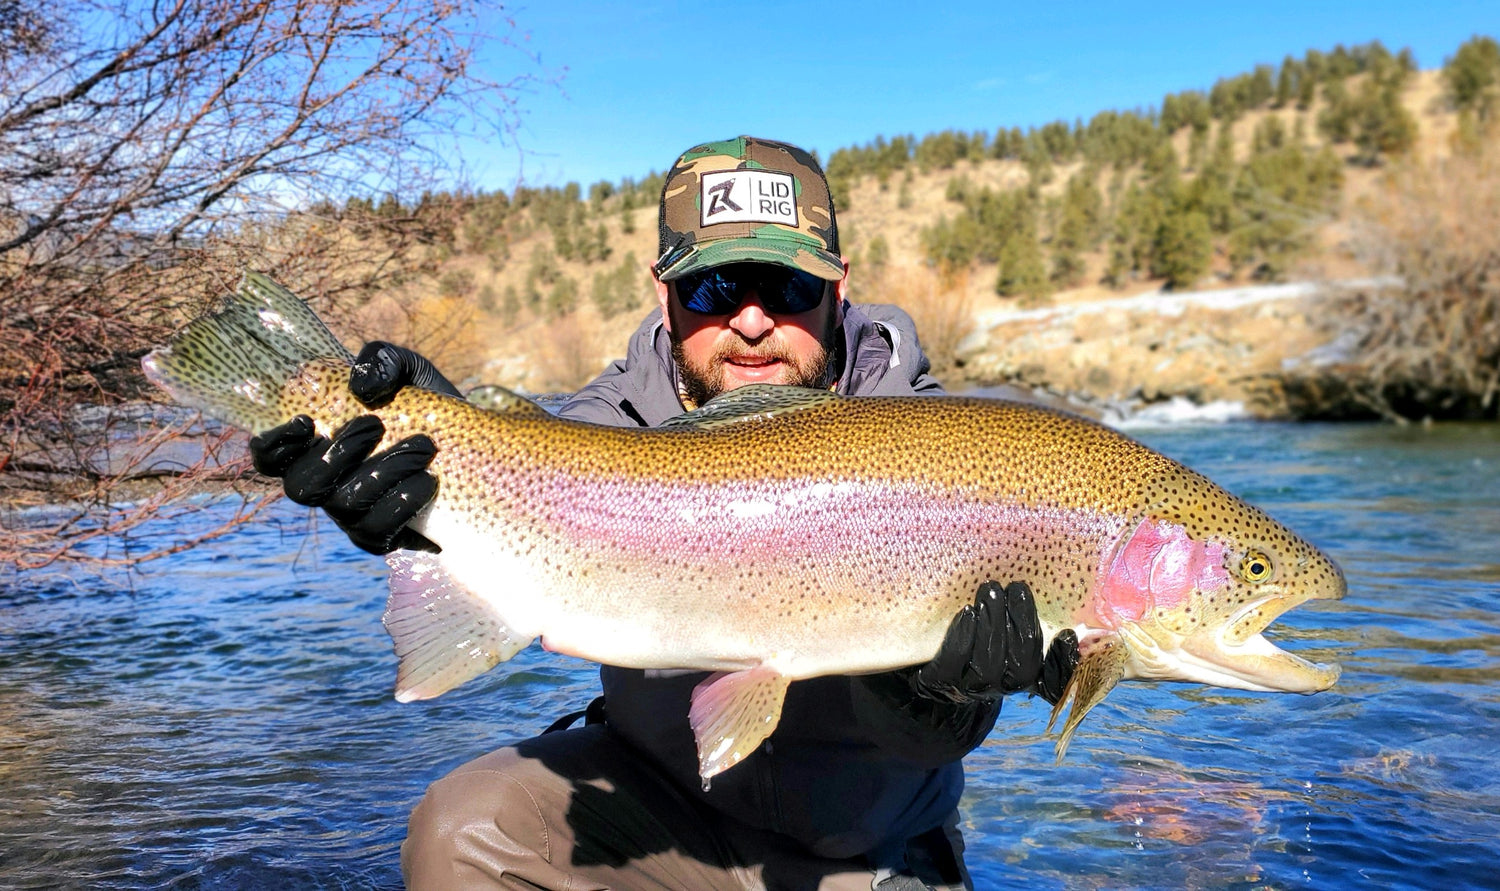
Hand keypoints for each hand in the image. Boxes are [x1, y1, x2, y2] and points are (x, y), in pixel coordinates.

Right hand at [246, 342, 457, 553]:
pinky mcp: (383, 537)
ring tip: (423, 447)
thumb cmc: (427, 408)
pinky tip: (428, 479)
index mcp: (317, 446)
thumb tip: (362, 388)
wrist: (475, 449)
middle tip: (376, 424)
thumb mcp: (409, 371)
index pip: (269, 457)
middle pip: (301, 487)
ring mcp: (351, 516)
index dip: (273, 445)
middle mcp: (326, 485)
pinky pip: (378, 531)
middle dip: (338, 453)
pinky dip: (403, 502)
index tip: (306, 421)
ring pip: (344, 505)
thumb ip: (381, 360)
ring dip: (384, 472)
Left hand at [910, 581, 1078, 705]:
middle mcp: (1003, 686)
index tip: (1067, 634)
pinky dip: (964, 635)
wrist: (926, 660)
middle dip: (1021, 624)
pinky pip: (956, 661)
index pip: (1054, 681)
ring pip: (990, 665)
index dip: (1063, 664)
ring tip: (990, 592)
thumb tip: (1052, 590)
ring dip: (993, 625)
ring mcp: (972, 688)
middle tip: (1016, 588)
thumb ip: (1023, 614)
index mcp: (1024, 674)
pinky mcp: (941, 681)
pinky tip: (968, 612)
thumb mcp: (1003, 625)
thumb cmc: (975, 634)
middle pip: (1023, 667)